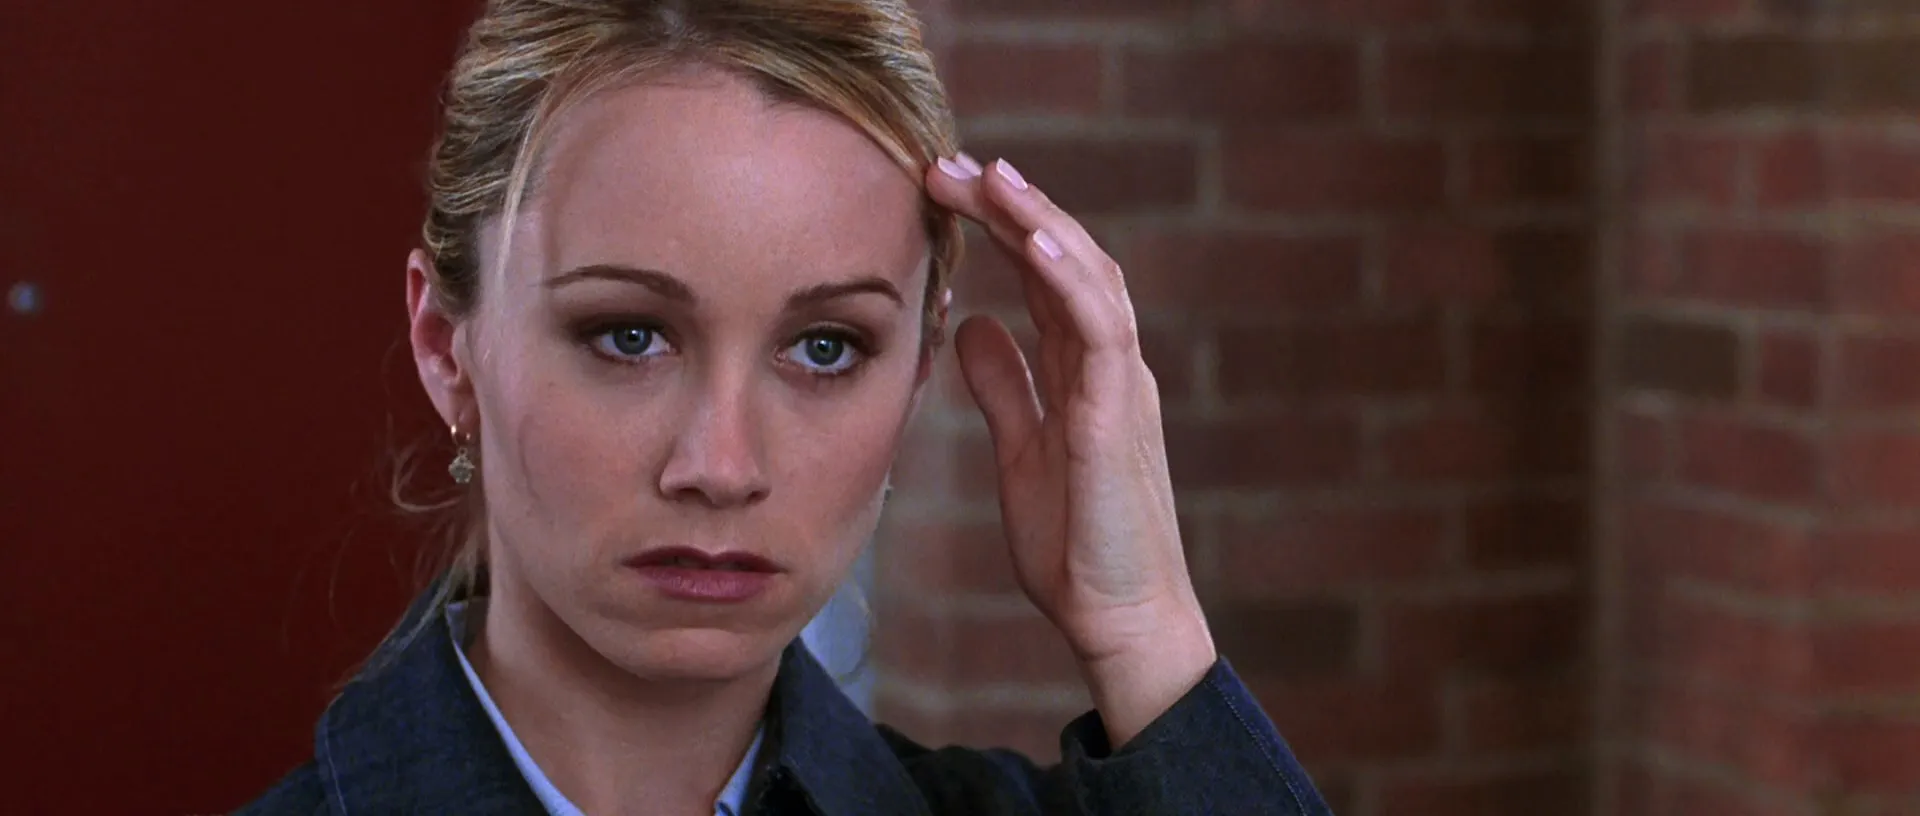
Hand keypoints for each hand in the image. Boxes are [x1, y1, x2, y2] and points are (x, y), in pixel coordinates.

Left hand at [924, 153, 1216, 746]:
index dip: (1002, 225)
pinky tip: (1033, 240)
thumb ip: (1006, 385)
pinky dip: (1069, 277)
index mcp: (1086, 372)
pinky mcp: (1118, 416)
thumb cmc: (1076, 547)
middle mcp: (1111, 365)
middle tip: (947, 164)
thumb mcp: (1021, 450)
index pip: (1045, 275)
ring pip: (1089, 276)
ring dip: (1038, 220)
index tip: (946, 188)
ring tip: (988, 175)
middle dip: (1010, 205)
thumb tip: (974, 324)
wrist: (1119, 620)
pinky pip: (1102, 329)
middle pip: (1065, 258)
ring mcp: (1121, 385)